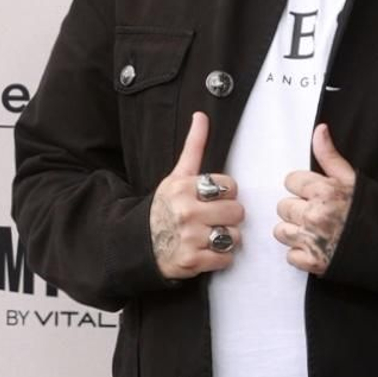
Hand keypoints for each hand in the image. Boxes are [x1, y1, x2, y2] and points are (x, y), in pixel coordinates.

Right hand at [149, 111, 244, 278]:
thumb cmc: (164, 209)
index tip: (212, 199)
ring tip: (210, 236)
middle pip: (237, 211)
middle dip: (229, 216)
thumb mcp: (175, 177)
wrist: (140, 245)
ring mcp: (190, 238)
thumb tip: (201, 115)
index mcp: (184, 188)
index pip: (230, 186)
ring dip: (226, 238)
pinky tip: (206, 251)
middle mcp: (187, 212)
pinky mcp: (193, 261)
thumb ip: (193, 147)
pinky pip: (226, 258)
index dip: (225, 194)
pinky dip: (220, 258)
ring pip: (234, 236)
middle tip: (213, 219)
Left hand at [275, 122, 355, 274]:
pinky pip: (290, 255)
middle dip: (298, 209)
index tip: (316, 195)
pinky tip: (317, 248)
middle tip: (319, 215)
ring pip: (281, 231)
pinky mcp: (311, 262)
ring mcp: (311, 240)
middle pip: (283, 206)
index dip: (303, 187)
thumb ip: (330, 156)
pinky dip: (301, 254)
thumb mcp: (353, 179)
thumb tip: (319, 130)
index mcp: (323, 191)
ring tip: (315, 232)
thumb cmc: (375, 212)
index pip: (290, 181)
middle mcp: (313, 215)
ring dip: (294, 232)